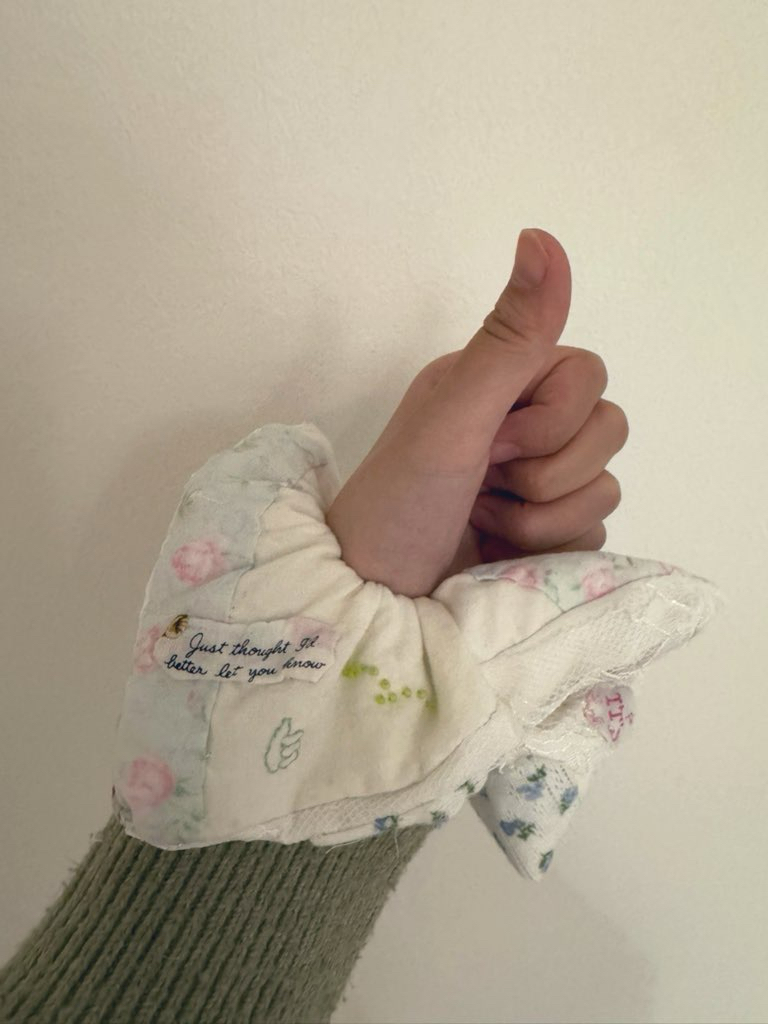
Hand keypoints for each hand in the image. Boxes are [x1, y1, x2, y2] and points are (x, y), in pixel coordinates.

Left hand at [325, 228, 628, 597]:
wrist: (375, 597)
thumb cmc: (400, 501)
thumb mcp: (453, 414)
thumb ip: (508, 336)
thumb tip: (542, 236)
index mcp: (498, 383)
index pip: (588, 373)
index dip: (554, 417)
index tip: (494, 443)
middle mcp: (521, 424)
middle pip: (608, 428)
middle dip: (549, 471)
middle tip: (487, 484)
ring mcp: (537, 483)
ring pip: (605, 486)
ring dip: (543, 517)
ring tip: (485, 522)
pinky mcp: (546, 535)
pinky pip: (594, 531)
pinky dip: (548, 547)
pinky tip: (500, 551)